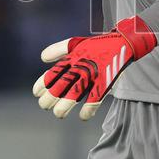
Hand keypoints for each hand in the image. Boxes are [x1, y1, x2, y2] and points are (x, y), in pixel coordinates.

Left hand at [32, 16, 156, 120]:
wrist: (122, 42)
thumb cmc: (96, 45)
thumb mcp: (76, 43)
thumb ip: (58, 50)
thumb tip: (42, 58)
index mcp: (72, 57)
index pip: (53, 73)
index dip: (42, 84)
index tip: (37, 93)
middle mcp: (81, 65)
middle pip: (61, 85)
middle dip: (50, 98)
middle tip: (44, 106)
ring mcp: (94, 74)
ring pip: (75, 93)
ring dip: (65, 106)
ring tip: (58, 114)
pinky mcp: (106, 81)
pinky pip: (96, 98)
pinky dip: (89, 109)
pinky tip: (83, 116)